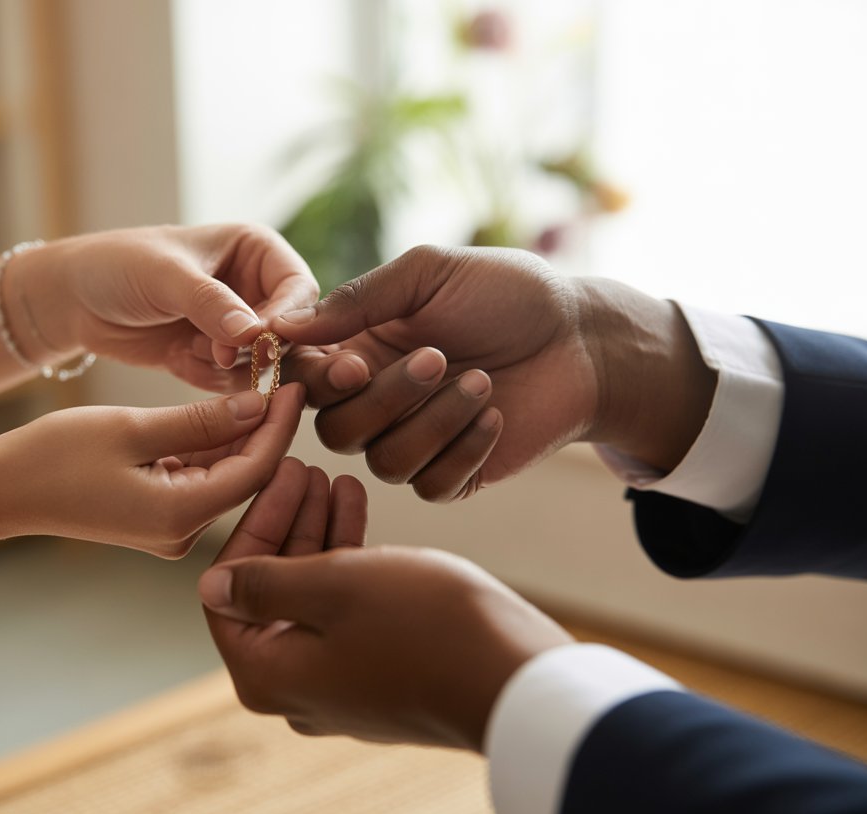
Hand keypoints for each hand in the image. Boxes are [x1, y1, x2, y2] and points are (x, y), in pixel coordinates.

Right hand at [0, 383, 304, 557]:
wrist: (0, 491)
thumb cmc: (54, 456)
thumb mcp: (132, 428)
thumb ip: (200, 420)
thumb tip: (260, 404)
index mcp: (180, 515)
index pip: (255, 470)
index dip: (280, 426)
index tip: (294, 381)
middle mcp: (183, 533)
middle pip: (245, 474)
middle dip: (265, 426)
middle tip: (284, 375)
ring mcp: (170, 529)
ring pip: (224, 474)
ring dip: (240, 433)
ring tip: (262, 384)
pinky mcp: (158, 518)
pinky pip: (200, 478)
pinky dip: (212, 446)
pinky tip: (224, 410)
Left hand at [19, 224, 317, 391]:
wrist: (75, 300)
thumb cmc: (118, 266)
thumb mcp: (165, 276)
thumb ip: (211, 303)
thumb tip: (255, 335)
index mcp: (257, 251)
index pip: (299, 288)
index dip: (290, 317)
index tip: (263, 340)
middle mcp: (256, 289)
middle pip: (291, 333)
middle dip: (259, 351)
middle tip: (220, 355)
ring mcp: (238, 328)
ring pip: (266, 364)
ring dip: (231, 367)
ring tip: (191, 349)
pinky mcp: (217, 360)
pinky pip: (235, 384)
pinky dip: (211, 380)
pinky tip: (180, 360)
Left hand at [199, 465, 571, 750]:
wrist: (514, 680)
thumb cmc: (422, 627)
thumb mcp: (333, 586)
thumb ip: (266, 583)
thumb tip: (209, 587)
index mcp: (267, 674)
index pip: (227, 592)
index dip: (251, 523)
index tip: (280, 473)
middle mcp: (295, 690)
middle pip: (269, 592)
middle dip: (288, 523)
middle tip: (307, 466)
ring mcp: (338, 688)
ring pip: (311, 597)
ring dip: (321, 534)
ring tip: (338, 477)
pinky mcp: (379, 678)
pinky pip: (347, 613)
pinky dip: (351, 563)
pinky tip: (362, 510)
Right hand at [271, 246, 715, 500]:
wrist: (583, 337)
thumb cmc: (508, 294)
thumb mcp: (431, 274)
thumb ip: (359, 299)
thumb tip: (283, 325)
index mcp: (361, 349)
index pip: (307, 382)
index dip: (320, 383)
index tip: (355, 364)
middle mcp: (380, 401)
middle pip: (338, 431)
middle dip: (388, 399)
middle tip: (440, 357)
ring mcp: (417, 441)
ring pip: (384, 462)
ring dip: (435, 422)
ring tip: (482, 382)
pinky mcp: (456, 475)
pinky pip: (431, 486)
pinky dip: (464, 450)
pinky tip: (496, 416)